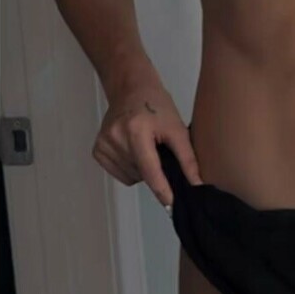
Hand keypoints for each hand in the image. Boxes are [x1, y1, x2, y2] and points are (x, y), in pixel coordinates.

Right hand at [94, 80, 202, 211]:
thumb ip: (187, 158)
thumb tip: (197, 183)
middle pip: (141, 174)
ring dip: (141, 170)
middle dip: (155, 171)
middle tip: (159, 150)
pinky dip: (130, 168)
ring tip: (145, 147)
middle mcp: (115, 138)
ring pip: (130, 177)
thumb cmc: (156, 105)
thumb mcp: (177, 128)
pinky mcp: (97, 149)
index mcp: (136, 131)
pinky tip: (133, 150)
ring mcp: (103, 144)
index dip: (162, 189)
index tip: (172, 205)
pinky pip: (119, 173)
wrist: (131, 88)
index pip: (150, 169)